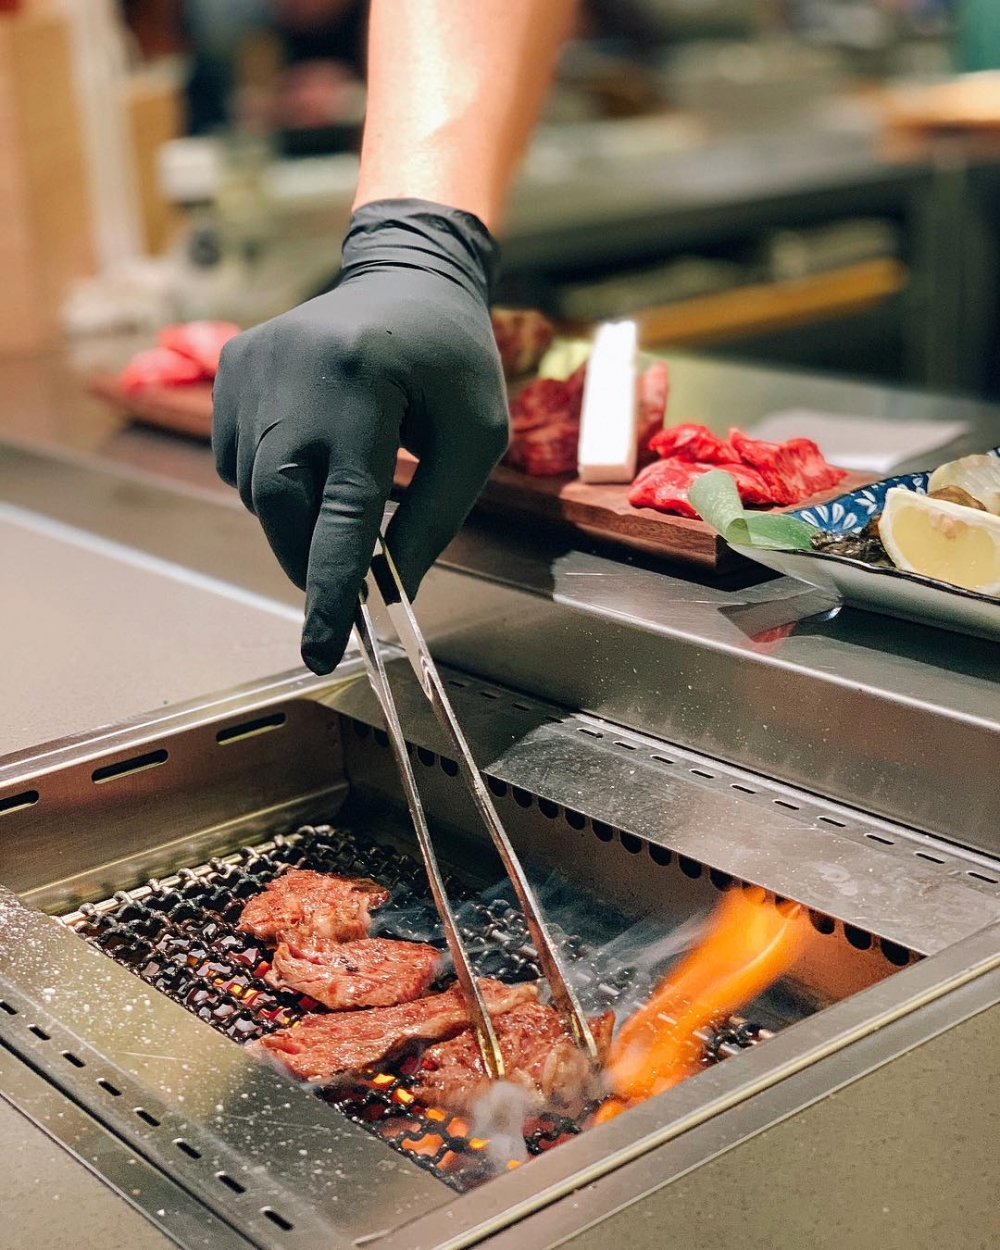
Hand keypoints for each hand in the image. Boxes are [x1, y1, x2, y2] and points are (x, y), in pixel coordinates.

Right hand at [212, 199, 507, 672]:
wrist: (407, 278)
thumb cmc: (453, 361)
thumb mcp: (476, 438)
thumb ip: (433, 516)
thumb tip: (390, 589)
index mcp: (365, 383)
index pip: (341, 509)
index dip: (333, 587)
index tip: (323, 649)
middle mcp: (294, 371)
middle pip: (281, 506)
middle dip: (310, 557)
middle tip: (344, 579)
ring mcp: (250, 366)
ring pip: (255, 490)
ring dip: (297, 516)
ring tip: (345, 481)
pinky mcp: (230, 368)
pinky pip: (238, 461)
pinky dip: (275, 482)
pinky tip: (315, 450)